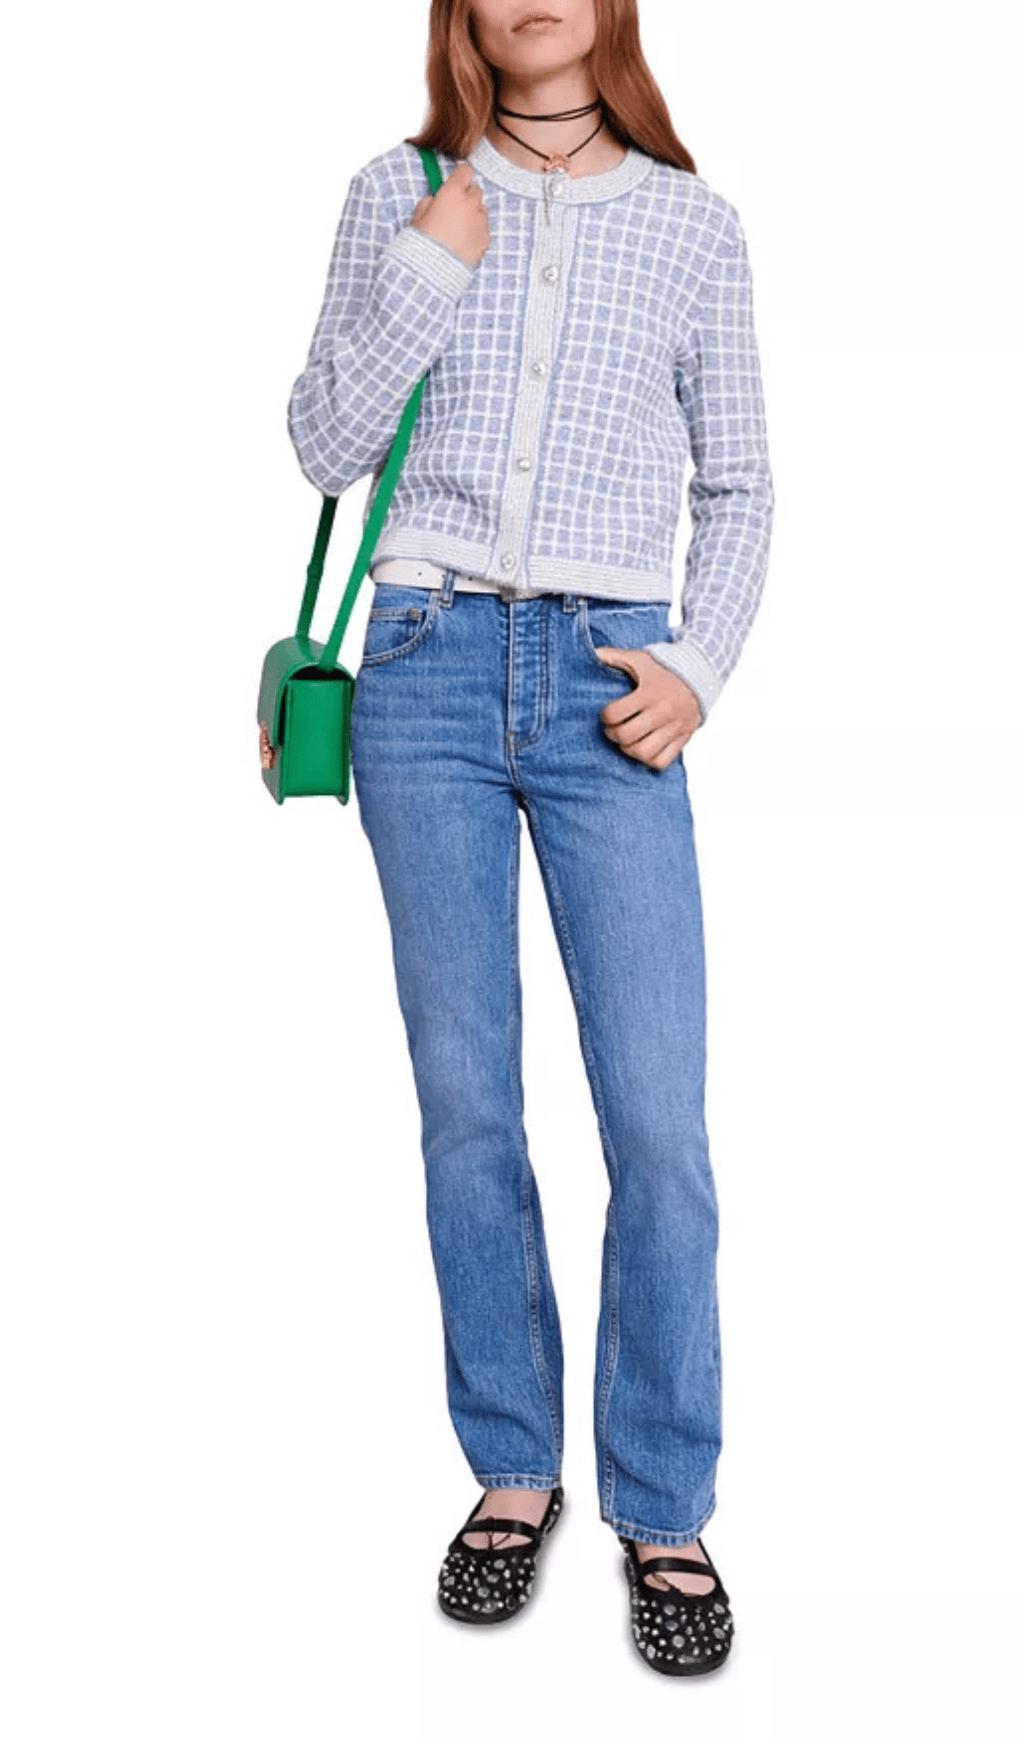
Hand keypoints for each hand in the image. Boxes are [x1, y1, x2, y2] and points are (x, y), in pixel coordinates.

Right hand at [411, 160, 489, 267]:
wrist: (435, 271)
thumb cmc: (423, 243)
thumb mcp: (418, 217)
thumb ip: (429, 202)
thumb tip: (435, 200)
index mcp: (452, 193)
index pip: (465, 170)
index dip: (460, 176)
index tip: (456, 182)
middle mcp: (470, 203)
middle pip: (475, 190)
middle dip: (466, 196)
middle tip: (455, 209)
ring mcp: (480, 221)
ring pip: (481, 209)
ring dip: (473, 214)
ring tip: (459, 229)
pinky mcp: (486, 238)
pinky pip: (484, 228)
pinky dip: (477, 231)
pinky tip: (465, 242)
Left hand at [592, 646, 702, 766]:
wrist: (701, 674)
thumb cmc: (664, 668)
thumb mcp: (639, 659)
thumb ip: (613, 656)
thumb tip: (591, 653)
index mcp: (648, 693)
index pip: (615, 714)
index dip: (605, 716)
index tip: (608, 713)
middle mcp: (662, 712)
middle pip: (626, 736)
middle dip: (613, 734)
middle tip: (613, 728)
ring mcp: (674, 728)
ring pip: (643, 753)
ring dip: (628, 749)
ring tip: (626, 740)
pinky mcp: (682, 739)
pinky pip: (661, 762)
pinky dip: (648, 759)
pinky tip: (643, 748)